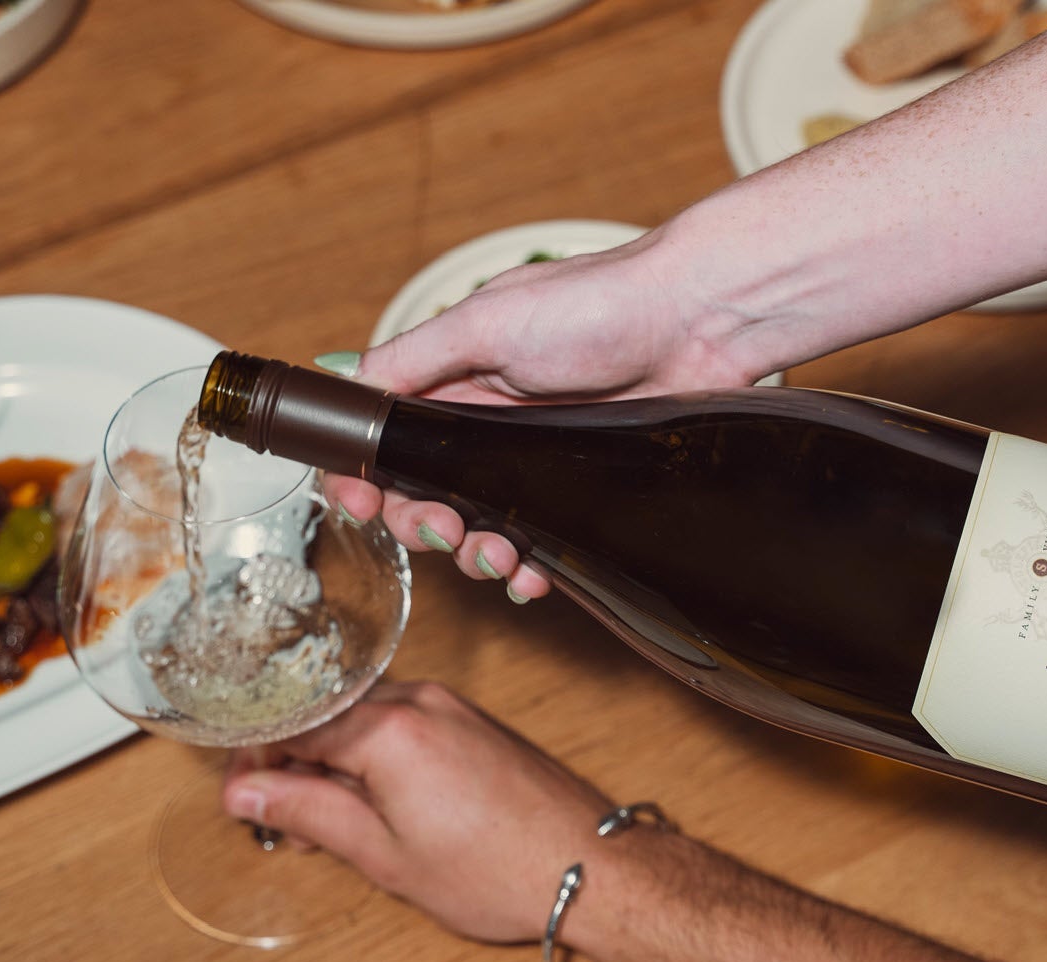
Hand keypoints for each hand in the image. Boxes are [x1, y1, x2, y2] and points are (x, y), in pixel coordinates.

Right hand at [221, 679, 615, 941]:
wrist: (590, 867)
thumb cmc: (499, 869)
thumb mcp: (385, 855)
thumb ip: (310, 813)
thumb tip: (247, 793)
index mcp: (388, 729)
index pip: (292, 725)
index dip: (256, 763)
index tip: (242, 798)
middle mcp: (420, 702)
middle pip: (326, 717)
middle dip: (296, 767)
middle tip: (289, 826)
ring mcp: (450, 707)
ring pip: (363, 721)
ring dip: (337, 765)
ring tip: (339, 827)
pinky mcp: (472, 722)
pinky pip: (402, 725)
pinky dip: (377, 759)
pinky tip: (382, 806)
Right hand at [325, 230, 768, 601]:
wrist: (698, 322)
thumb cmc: (598, 304)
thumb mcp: (486, 320)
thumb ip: (414, 357)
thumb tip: (347, 385)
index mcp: (454, 375)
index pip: (388, 439)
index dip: (368, 478)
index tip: (362, 506)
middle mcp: (487, 419)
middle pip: (425, 494)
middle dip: (422, 523)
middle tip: (444, 530)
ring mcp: (535, 457)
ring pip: (479, 525)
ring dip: (474, 552)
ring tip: (496, 555)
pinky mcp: (581, 486)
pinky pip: (539, 541)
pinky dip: (528, 565)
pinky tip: (533, 574)